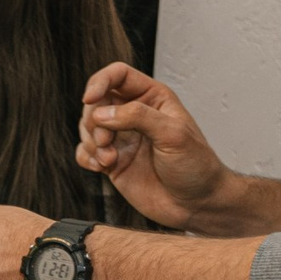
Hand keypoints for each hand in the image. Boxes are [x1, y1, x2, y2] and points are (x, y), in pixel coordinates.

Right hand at [78, 63, 234, 231]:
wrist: (196, 203)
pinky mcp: (112, 161)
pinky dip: (86, 158)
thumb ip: (138, 117)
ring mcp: (121, 138)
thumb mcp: (173, 134)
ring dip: (91, 143)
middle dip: (94, 122)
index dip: (99, 83)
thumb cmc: (195, 166)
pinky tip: (102, 167)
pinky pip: (85, 152)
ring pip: (87, 127)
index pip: (118, 75)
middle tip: (106, 141)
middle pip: (96, 102)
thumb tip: (102, 113)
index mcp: (152, 98)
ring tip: (109, 159)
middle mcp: (134, 114)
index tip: (89, 100)